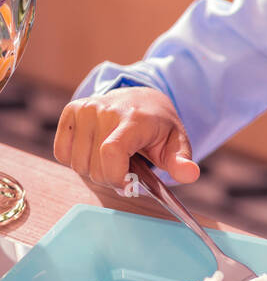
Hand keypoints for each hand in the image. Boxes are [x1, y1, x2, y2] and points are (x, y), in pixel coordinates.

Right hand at [54, 86, 199, 190]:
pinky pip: (62, 153)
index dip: (115, 177)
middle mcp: (106, 109)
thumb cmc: (158, 126)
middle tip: (125, 167)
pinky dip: (75, 159)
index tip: (128, 182)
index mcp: (134, 119)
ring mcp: (86, 108)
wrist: (142, 98)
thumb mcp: (176, 143)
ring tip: (111, 157)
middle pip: (94, 167)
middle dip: (109, 177)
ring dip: (93, 170)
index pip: (111, 153)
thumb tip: (190, 174)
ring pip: (77, 164)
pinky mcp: (71, 110)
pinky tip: (94, 149)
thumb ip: (181, 161)